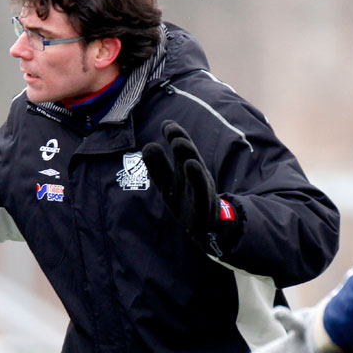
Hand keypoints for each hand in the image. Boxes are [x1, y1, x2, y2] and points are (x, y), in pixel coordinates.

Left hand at [142, 120, 239, 256]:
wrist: (204, 228)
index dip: (173, 135)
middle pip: (187, 154)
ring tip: (178, 142)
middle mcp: (194, 174)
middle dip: (180, 139)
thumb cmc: (185, 201)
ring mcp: (200, 187)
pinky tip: (191, 165)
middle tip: (170, 128)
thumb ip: (158, 167)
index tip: (165, 123)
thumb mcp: (167, 184)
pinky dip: (196, 176)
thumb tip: (148, 145)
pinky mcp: (203, 203)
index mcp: (184, 168)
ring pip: (195, 168)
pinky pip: (200, 188)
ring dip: (187, 154)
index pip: (179, 149)